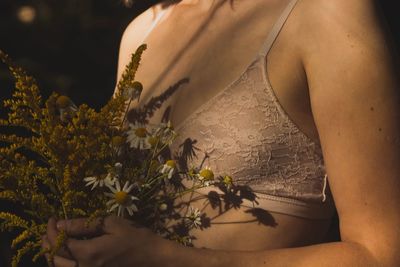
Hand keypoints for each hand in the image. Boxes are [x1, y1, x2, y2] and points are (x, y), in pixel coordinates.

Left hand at [42, 216, 171, 266]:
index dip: (51, 230)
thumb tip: (60, 224)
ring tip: (52, 241)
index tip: (51, 218)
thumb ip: (84, 224)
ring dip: (52, 254)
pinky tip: (66, 254)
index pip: (59, 242)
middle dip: (47, 242)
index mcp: (89, 253)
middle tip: (49, 228)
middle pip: (55, 259)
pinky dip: (63, 263)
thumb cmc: (136, 237)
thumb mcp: (112, 224)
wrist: (153, 258)